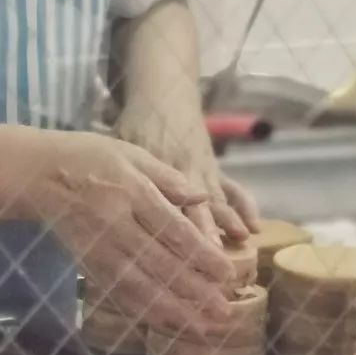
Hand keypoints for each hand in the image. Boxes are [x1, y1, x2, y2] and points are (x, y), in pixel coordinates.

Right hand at [30, 131, 234, 335]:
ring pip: (139, 285)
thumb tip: (202, 199)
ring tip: (201, 328)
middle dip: (193, 291)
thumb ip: (169, 178)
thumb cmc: (90, 157)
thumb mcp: (132, 154)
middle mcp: (117, 224)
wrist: (37, 173)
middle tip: (223, 311)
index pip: (173, 230)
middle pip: (160, 264)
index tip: (226, 273)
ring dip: (172, 310)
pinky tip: (166, 324)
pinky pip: (118, 292)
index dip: (200, 255)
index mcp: (132, 192)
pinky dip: (143, 311)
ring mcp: (100, 248)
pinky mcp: (88, 264)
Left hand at [115, 105, 259, 246]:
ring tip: (239, 246)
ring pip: (217, 202)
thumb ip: (119, 174)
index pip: (166, 207)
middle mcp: (185, 173)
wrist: (165, 94)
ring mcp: (204, 172)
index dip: (171, 232)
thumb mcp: (122, 145)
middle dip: (204, 236)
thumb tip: (101, 210)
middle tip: (211, 259)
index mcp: (160, 169)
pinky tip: (254, 228)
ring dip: (227, 224)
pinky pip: (234, 189)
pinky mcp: (216, 170)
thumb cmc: (136, 123)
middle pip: (196, 210)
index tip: (175, 257)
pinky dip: (246, 207)